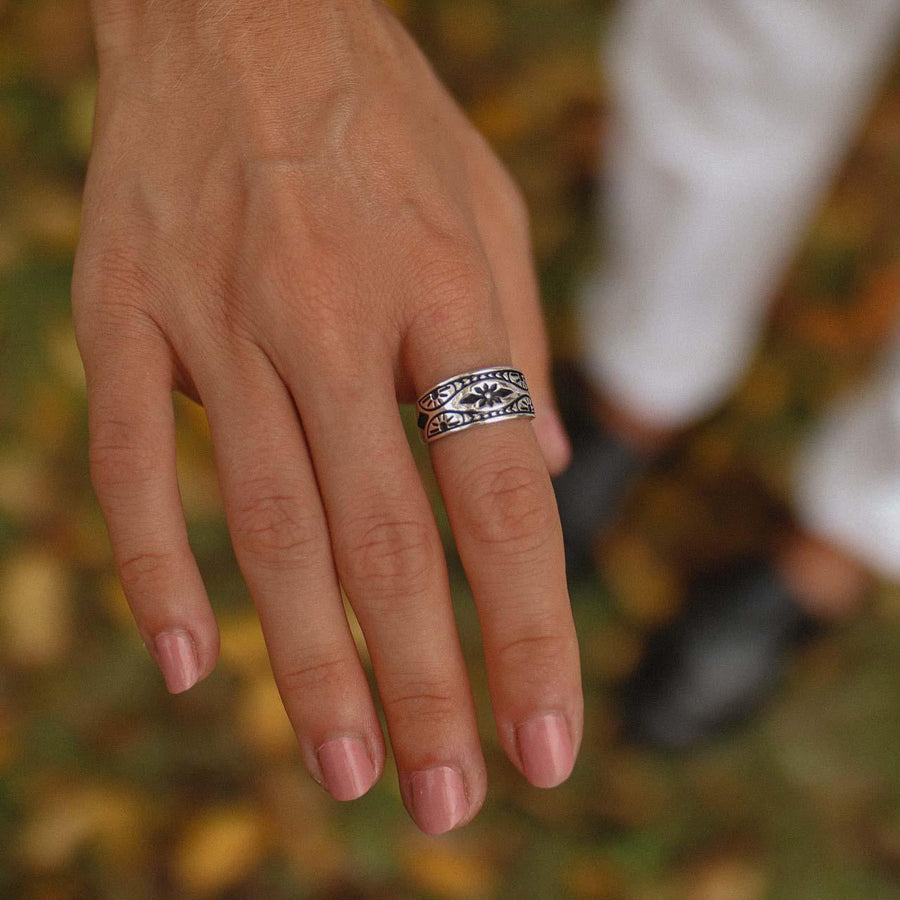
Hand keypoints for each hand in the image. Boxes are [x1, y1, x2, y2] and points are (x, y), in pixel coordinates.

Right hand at [74, 0, 579, 833]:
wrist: (239, 8)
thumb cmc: (384, 117)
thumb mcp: (491, 212)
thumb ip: (518, 349)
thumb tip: (536, 478)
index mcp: (442, 292)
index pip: (498, 502)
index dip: (528, 636)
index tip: (544, 744)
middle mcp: (330, 318)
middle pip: (386, 544)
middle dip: (424, 687)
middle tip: (448, 802)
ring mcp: (216, 321)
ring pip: (270, 530)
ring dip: (311, 665)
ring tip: (351, 771)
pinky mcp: (124, 317)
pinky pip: (134, 466)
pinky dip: (158, 572)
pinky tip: (192, 664)